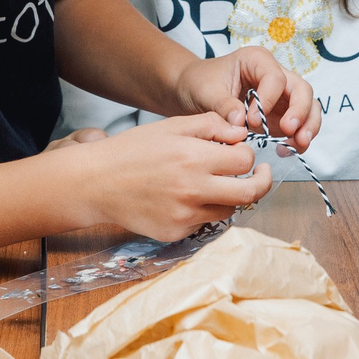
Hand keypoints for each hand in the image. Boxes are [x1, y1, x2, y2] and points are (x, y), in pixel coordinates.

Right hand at [74, 115, 271, 240]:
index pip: (244, 160)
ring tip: (216, 184)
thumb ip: (210, 125)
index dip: (247, 154)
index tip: (240, 153)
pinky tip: (186, 198)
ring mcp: (184, 215)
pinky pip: (204, 223)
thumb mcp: (171, 126)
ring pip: (229, 210)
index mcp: (193, 158)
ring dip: (231, 197)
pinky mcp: (175, 232)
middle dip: (262, 182)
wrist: (96, 183)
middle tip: (261, 175)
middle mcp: (192, 189)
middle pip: (250, 193)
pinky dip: (204, 210)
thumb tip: (241, 134)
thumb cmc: (132, 150)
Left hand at [176, 46, 317, 150]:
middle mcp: (274, 75)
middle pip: (301, 90)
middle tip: (290, 132)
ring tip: (299, 145)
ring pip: (308, 107)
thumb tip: (241, 123)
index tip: (252, 121)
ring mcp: (281, 96)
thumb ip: (224, 105)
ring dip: (308, 127)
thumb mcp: (206, 91)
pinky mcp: (280, 115)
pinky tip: (286, 150)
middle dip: (300, 112)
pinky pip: (299, 125)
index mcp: (257, 60)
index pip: (276, 78)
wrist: (193, 92)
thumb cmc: (200, 83)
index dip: (268, 101)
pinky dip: (298, 138)